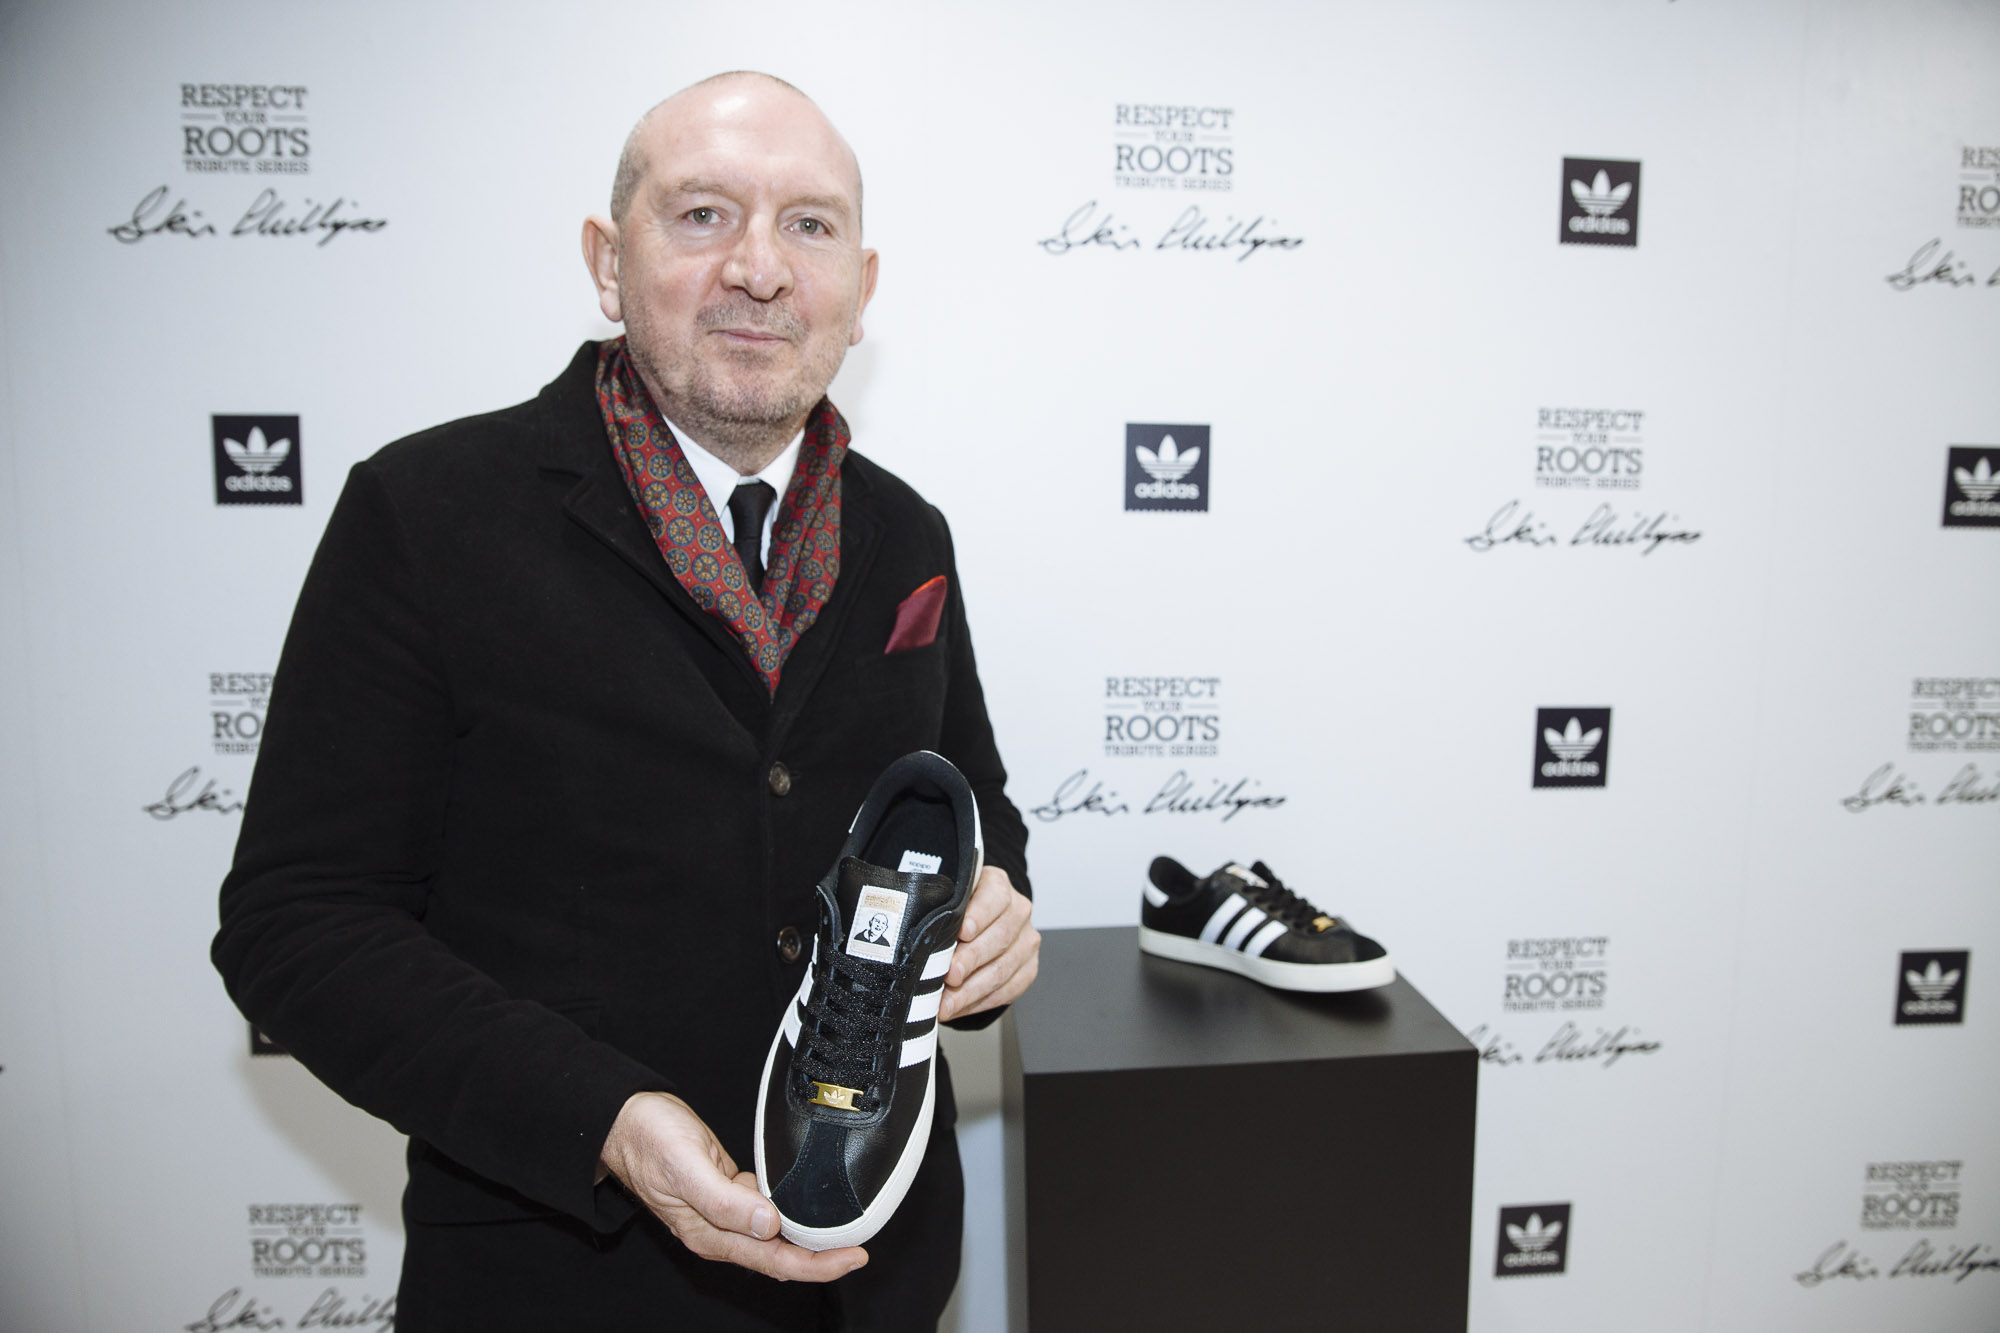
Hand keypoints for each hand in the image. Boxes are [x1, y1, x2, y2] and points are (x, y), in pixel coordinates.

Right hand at [598, 1091, 865, 1281]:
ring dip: (809, 1238)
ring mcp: (724, 1213)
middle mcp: (720, 1230)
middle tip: (859, 1250)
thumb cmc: (649, 1142)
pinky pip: (765, 1212)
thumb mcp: (686, 1168)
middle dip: (820, 1259)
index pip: (773, 1261)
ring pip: (775, 1236)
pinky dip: (791, 1213)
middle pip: (779, 1256)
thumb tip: (768, 1224)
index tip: (851, 1257)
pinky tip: (809, 1203)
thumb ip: (724, 1200)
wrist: (625, 1122)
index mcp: (710, 1234)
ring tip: (845, 1232)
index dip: (816, 1265)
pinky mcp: (728, 1192)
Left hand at [938, 866, 1038, 1022]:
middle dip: (971, 960)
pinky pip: (1009, 989)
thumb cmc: (957, 911)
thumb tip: (914, 924)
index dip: (978, 915)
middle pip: (1000, 937)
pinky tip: (960, 1006)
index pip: (994, 897)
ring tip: (947, 1002)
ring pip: (1003, 968)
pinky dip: (981, 1002)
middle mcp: (1017, 910)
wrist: (980, 923)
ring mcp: (1026, 940)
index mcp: (997, 885)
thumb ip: (937, 906)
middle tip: (949, 976)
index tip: (961, 933)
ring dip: (972, 990)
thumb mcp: (947, 898)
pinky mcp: (1028, 967)